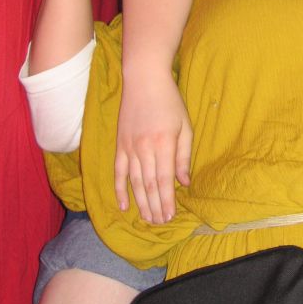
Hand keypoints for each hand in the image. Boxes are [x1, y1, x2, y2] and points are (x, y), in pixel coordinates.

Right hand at [114, 70, 192, 223]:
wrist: (144, 80)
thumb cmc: (170, 101)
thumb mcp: (185, 125)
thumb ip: (184, 155)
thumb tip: (184, 182)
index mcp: (163, 143)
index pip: (164, 179)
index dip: (167, 200)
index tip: (170, 216)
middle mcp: (144, 148)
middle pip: (148, 185)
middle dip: (155, 207)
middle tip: (160, 223)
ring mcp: (129, 147)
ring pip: (133, 182)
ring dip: (140, 203)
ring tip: (147, 219)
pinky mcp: (119, 145)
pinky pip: (117, 172)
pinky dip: (119, 190)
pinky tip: (124, 205)